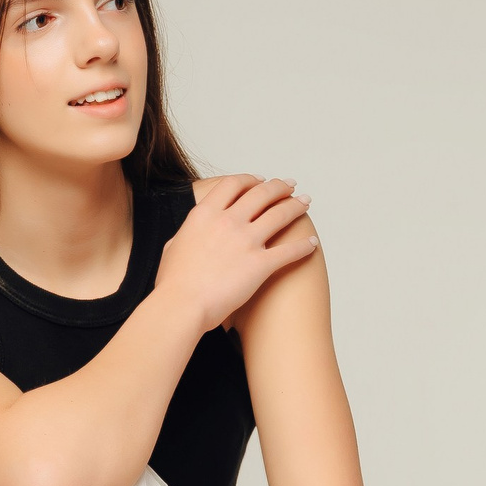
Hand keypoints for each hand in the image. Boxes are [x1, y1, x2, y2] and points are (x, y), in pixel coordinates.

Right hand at [157, 176, 317, 333]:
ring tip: (305, 202)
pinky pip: (289, 251)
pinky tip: (312, 244)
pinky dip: (304, 246)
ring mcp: (246, 241)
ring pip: (280, 215)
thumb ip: (189, 232)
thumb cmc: (173, 283)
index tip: (260, 181)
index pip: (233, 185)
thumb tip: (194, 230)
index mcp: (205, 214)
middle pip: (261, 194)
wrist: (181, 305)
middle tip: (290, 186)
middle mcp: (228, 221)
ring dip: (296, 206)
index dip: (250, 179)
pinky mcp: (260, 264)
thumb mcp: (173, 246)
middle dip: (279, 187)